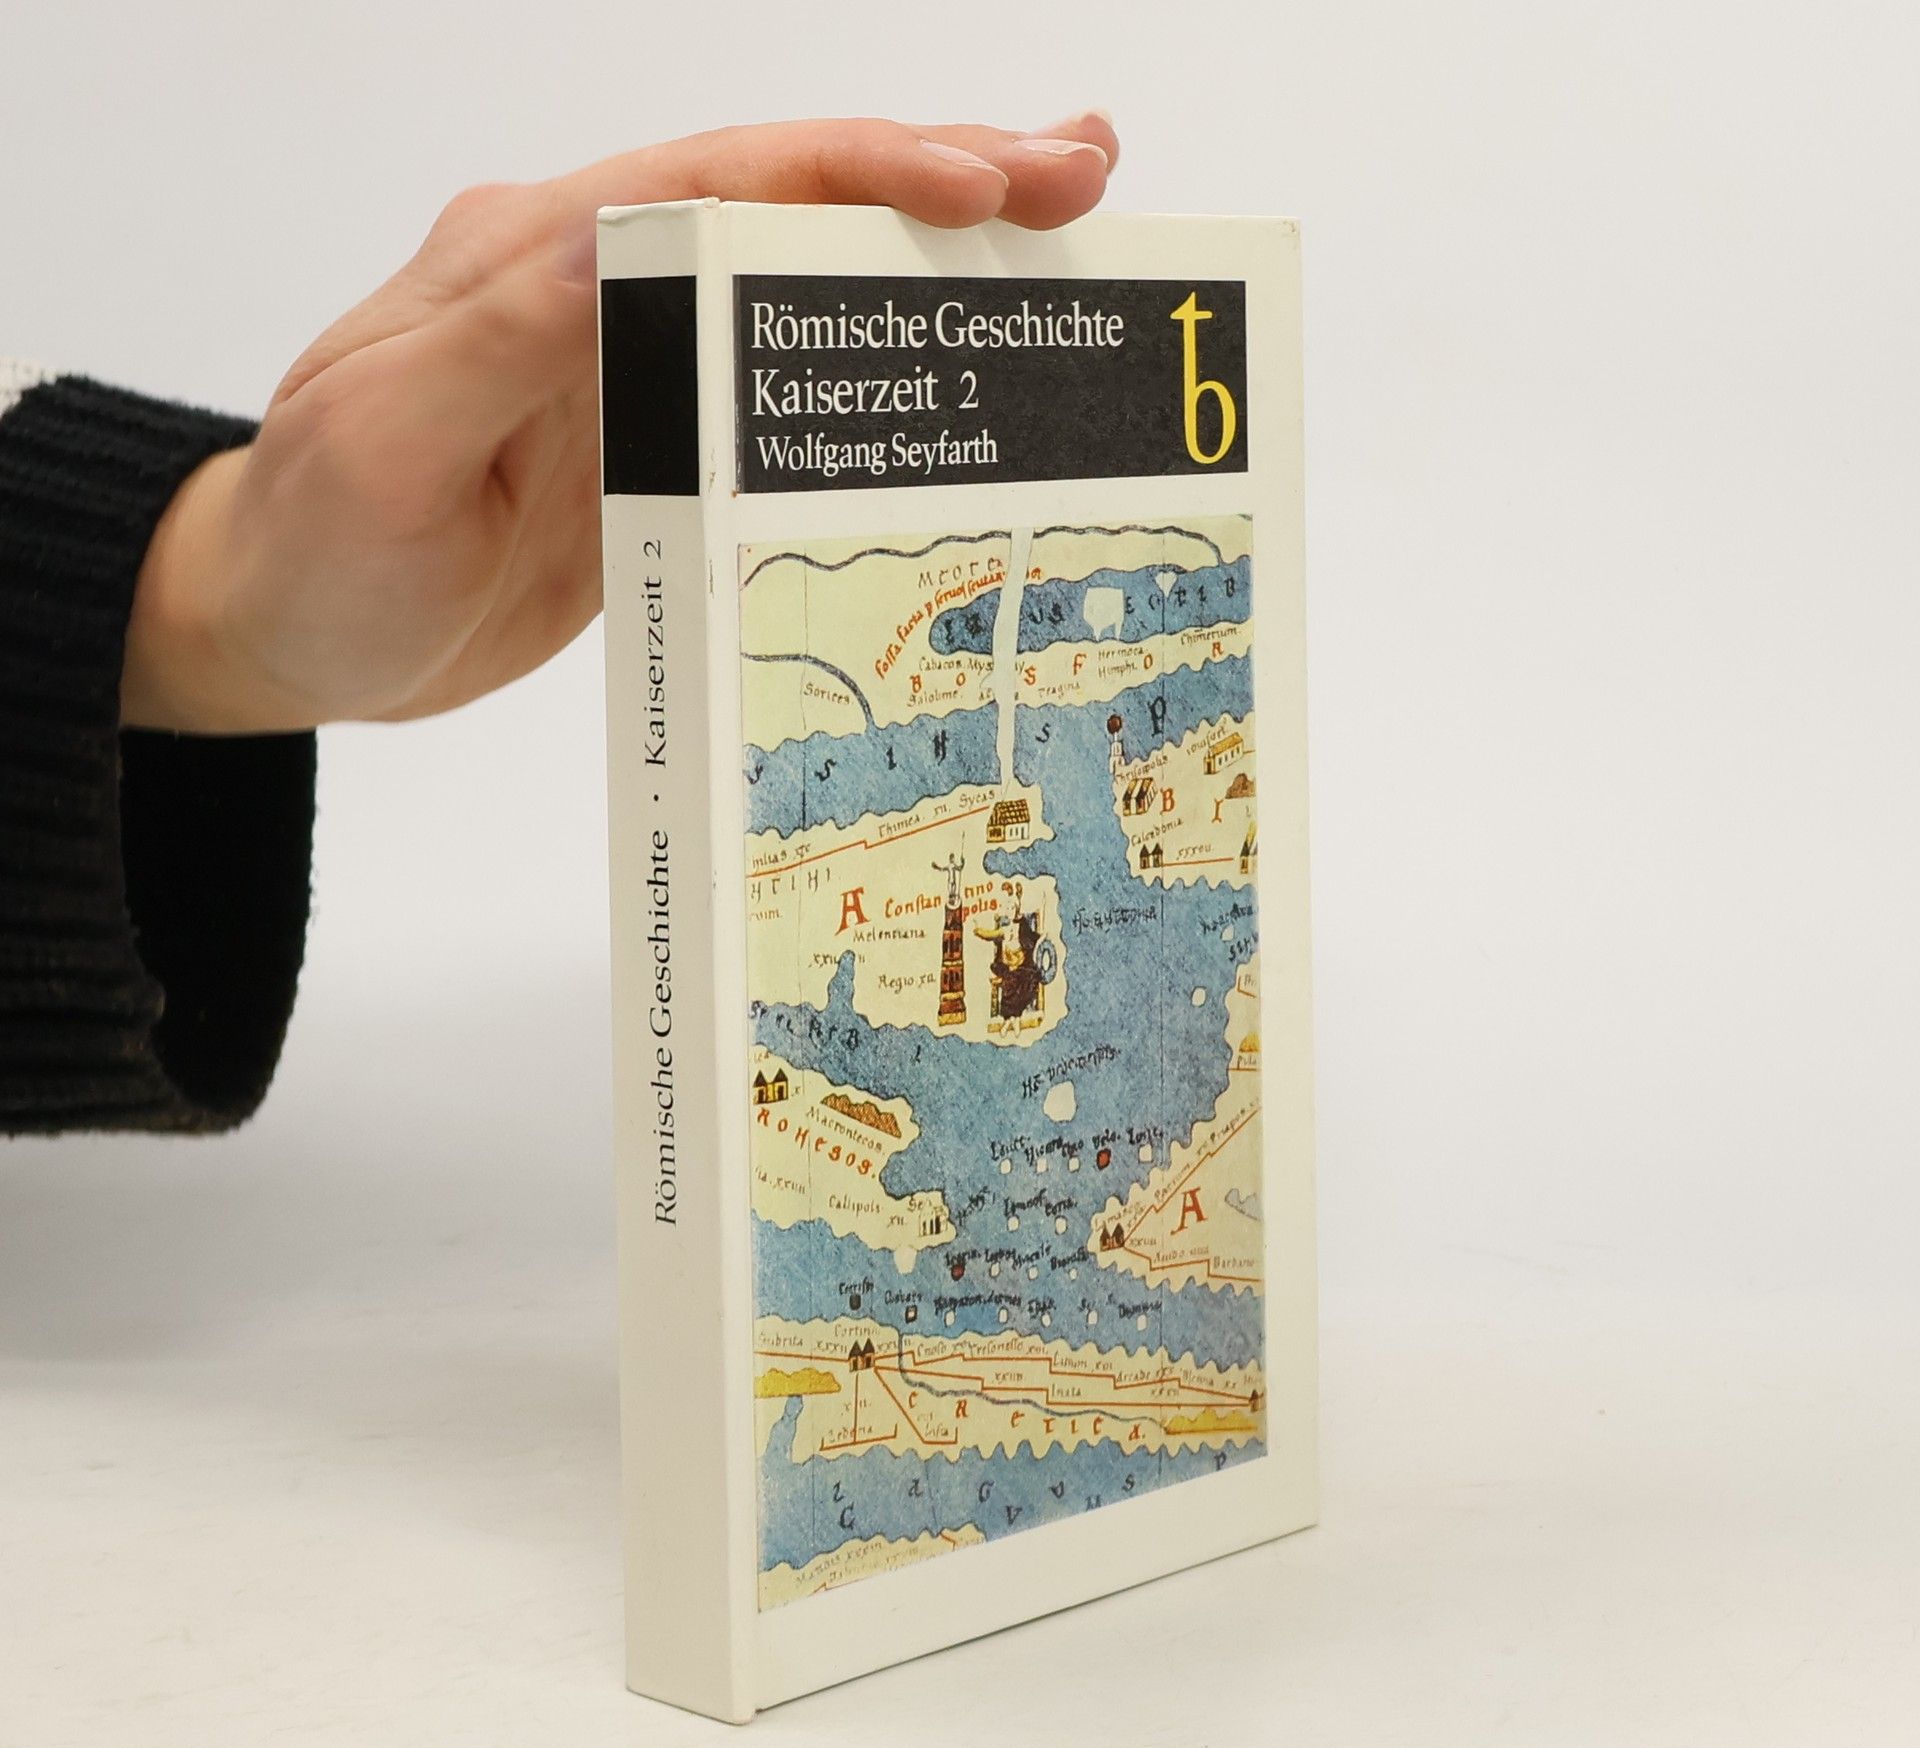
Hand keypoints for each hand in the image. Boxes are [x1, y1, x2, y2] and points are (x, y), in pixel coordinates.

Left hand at [122, 113, 1119, 731]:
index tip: (980, 182)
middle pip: (786, 204)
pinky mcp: (655, 446)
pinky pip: (782, 389)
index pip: (717, 178)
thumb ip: (497, 337)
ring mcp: (633, 367)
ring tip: (1061, 242)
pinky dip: (877, 365)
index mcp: (532, 255)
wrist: (288, 628)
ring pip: (801, 289)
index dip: (855, 168)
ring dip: (929, 261)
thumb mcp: (381, 444)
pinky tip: (959, 370)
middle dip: (938, 180)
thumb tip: (621, 229)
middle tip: (1081, 175)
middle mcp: (596, 288)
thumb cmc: (316, 548)